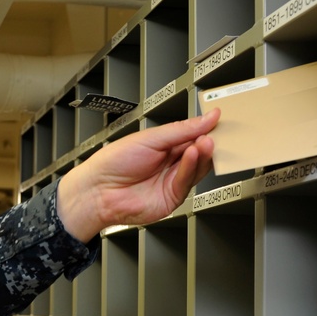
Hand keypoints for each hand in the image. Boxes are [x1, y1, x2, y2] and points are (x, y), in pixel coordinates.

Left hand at [57, 108, 219, 242]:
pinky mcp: (172, 197)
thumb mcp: (150, 138)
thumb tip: (208, 118)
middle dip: (208, 142)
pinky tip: (193, 155)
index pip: (192, 136)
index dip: (205, 129)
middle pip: (199, 153)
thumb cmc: (113, 163)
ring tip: (205, 142)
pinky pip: (187, 181)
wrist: (97, 190)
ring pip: (197, 168)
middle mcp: (170, 164)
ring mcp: (171, 181)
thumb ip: (181, 129)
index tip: (218, 120)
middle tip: (215, 133)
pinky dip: (191, 167)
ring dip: (203, 154)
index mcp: (164, 146)